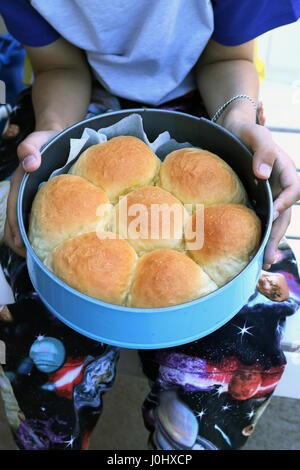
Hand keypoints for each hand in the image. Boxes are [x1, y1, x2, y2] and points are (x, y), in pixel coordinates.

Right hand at [3, 130, 58, 255]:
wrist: (56, 136)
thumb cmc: (47, 140)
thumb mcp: (39, 139)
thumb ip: (30, 148)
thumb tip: (30, 164)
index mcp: (18, 185)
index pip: (13, 213)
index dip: (15, 231)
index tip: (23, 247)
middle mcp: (22, 195)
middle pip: (15, 225)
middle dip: (20, 244)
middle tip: (34, 260)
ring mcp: (31, 199)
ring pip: (24, 225)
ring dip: (28, 242)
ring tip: (41, 258)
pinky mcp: (41, 201)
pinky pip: (36, 220)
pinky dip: (39, 233)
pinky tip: (51, 243)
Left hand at [224, 121, 299, 268]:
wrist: (233, 131)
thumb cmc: (245, 131)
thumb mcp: (255, 134)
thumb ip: (262, 150)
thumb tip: (262, 174)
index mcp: (285, 169)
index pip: (293, 189)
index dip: (285, 202)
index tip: (271, 215)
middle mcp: (280, 185)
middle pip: (285, 212)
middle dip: (278, 234)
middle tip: (268, 257)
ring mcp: (270, 194)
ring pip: (276, 220)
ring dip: (272, 240)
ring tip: (264, 262)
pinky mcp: (259, 200)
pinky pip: (264, 219)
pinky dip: (262, 234)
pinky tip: (255, 251)